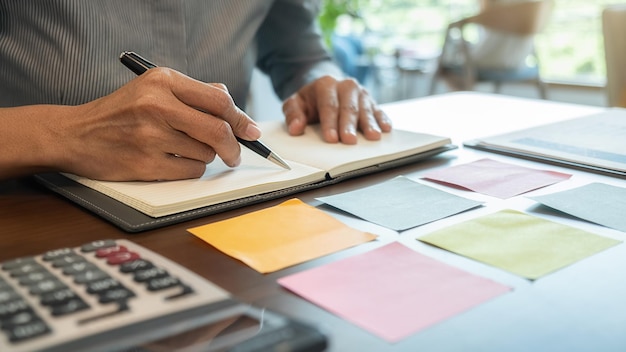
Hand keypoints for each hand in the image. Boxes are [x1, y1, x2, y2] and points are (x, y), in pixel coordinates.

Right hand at [16, 68, 259, 180]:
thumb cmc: (120, 112)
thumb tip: (233, 106)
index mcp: (163, 81)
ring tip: (183, 149)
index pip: (219, 100)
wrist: (76, 134)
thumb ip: (193, 93)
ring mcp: (151, 136)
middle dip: (234, 146)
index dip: (242, 118)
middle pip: (218, 129)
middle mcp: (157, 105)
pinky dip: (191, 169)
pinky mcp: (145, 163)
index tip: (251, 131)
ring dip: (205, 157)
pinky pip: (190, 171)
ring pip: (206, 153)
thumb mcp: (153, 89)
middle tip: (235, 154)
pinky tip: (174, 161)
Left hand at [282, 76, 391, 143]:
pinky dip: (383, 119)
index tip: (331, 138)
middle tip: (350, 140)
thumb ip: (292, 114)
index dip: (329, 122)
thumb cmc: (310, 100)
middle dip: (349, 125)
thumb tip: (295, 128)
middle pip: (348, 107)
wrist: (325, 88)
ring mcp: (361, 93)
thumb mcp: (295, 103)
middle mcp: (346, 85)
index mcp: (326, 84)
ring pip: (366, 108)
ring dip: (369, 123)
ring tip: (372, 136)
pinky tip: (386, 129)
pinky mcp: (371, 101)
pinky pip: (379, 110)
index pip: (328, 105)